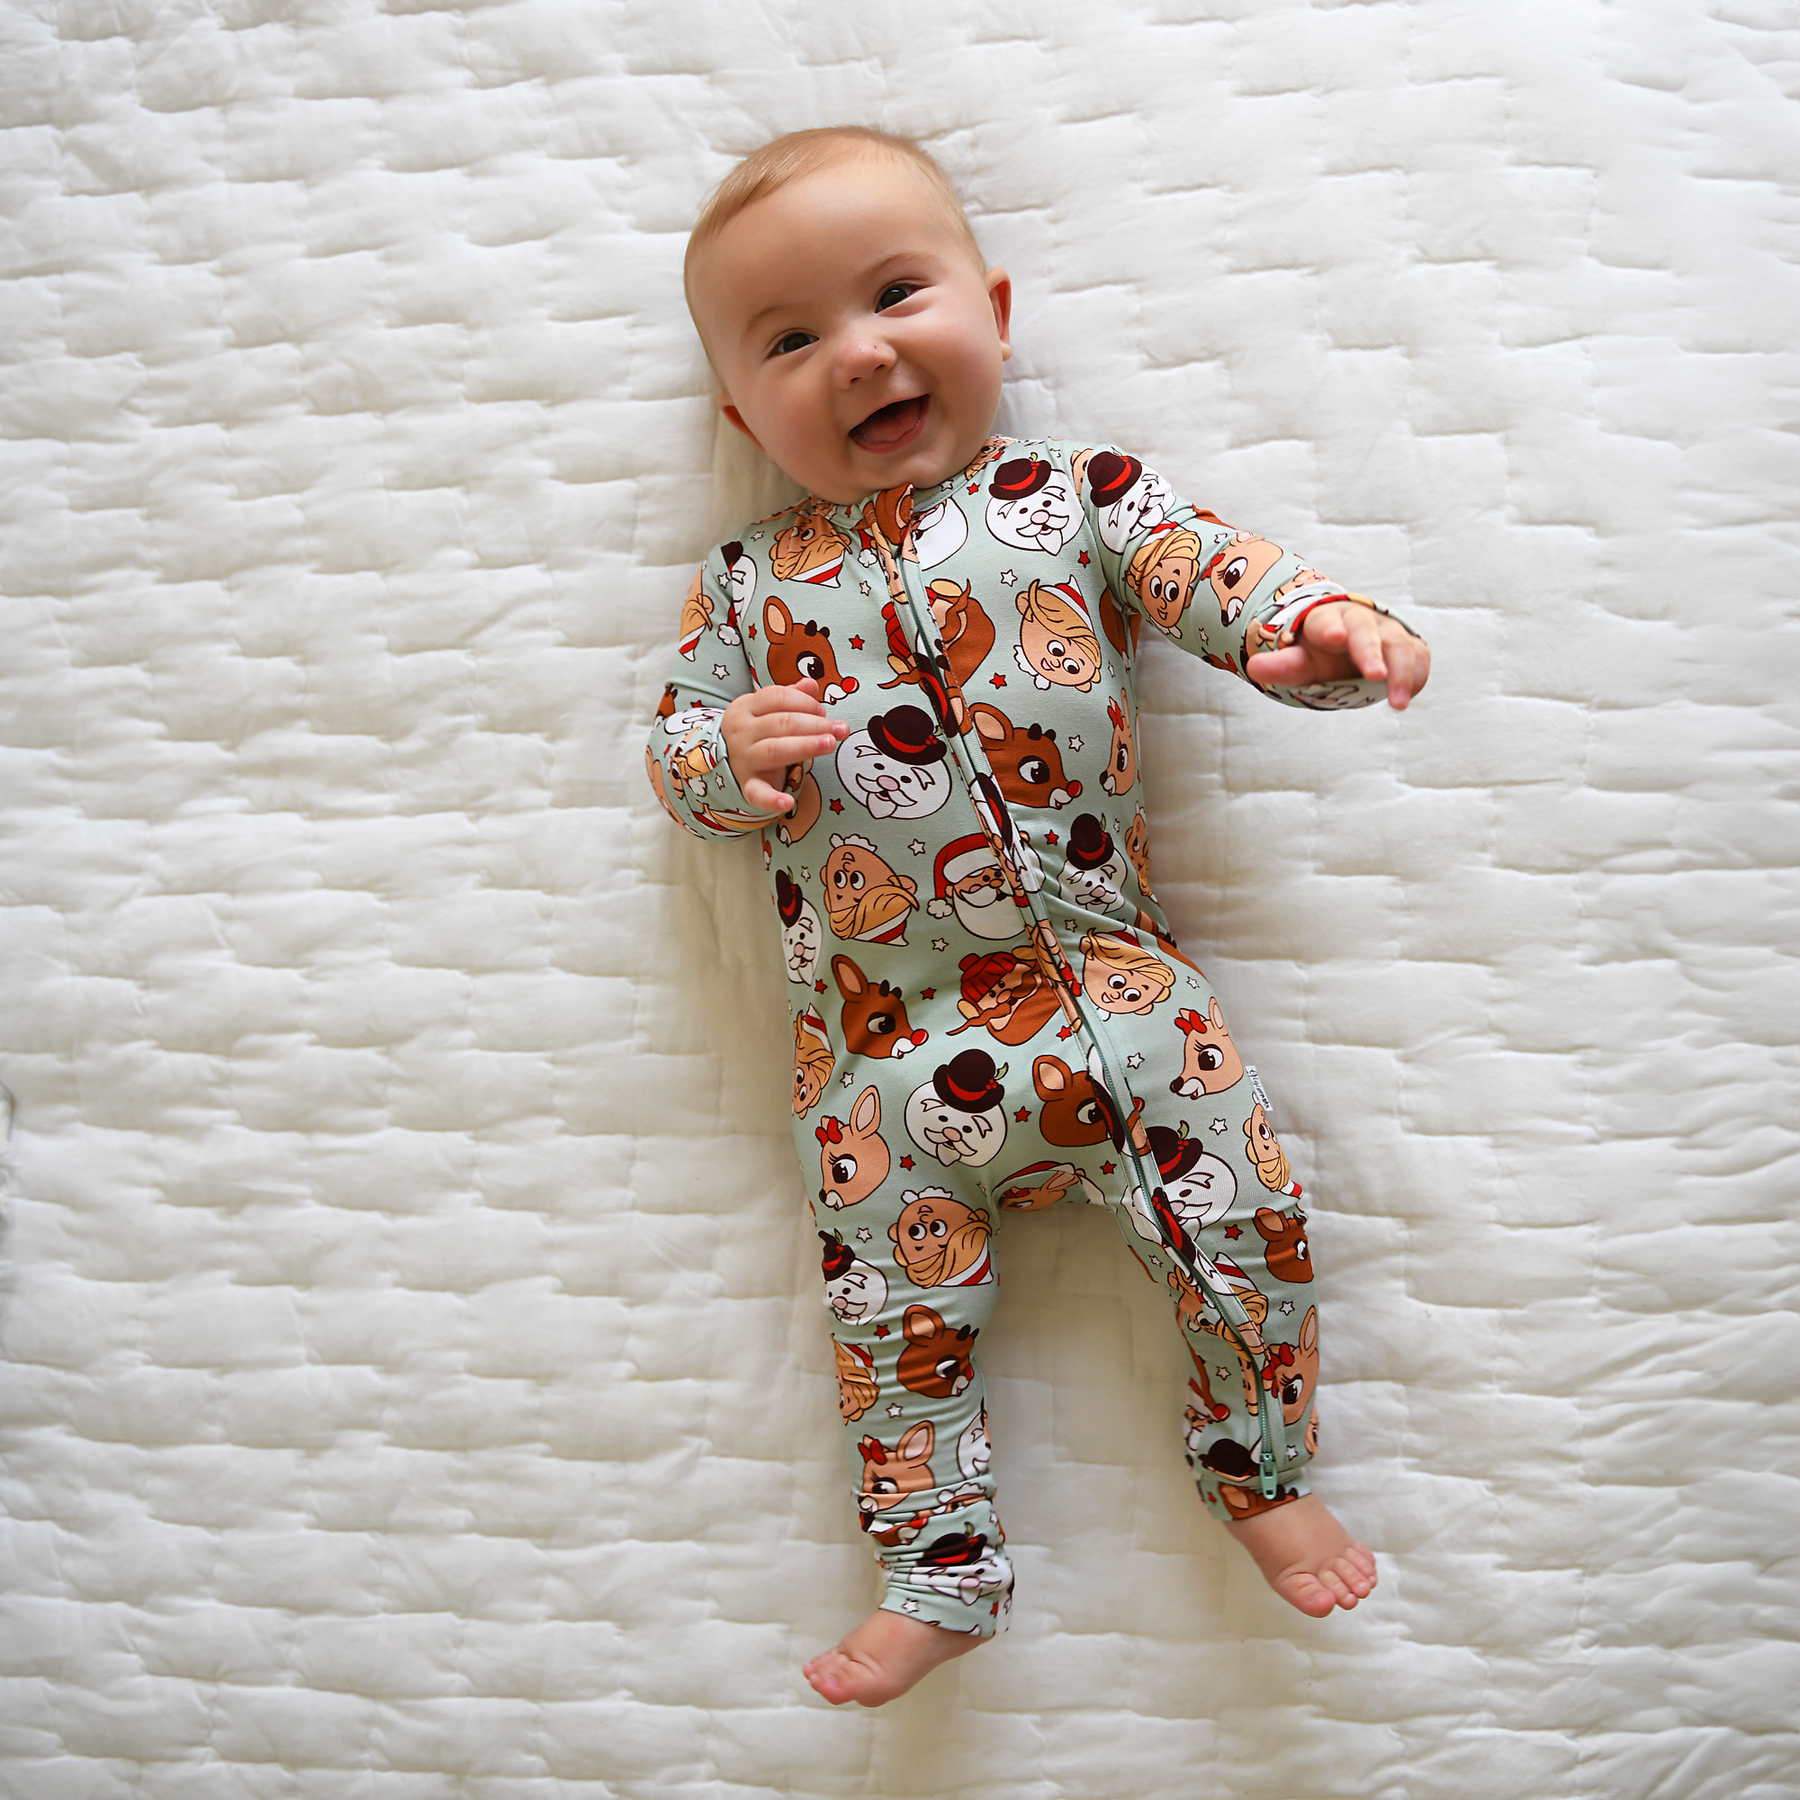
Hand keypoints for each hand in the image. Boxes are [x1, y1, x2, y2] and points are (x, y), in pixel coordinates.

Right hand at [721, 678, 850, 813]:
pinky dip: (772, 800)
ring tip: (829, 744)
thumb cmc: (756, 730)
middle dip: (814, 724)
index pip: (776, 697)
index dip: (803, 702)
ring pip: (774, 750)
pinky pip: (757, 794)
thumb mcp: (767, 708)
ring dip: (805, 746)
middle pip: (780, 723)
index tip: (823, 711)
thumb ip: (791, 696)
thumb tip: (811, 683)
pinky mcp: (747, 785)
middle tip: (840, 728)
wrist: (725, 759)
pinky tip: (788, 803)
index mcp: (746, 708)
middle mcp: (742, 732)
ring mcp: (744, 759)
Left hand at [1245, 599, 1430, 709]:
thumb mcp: (1301, 661)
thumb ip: (1282, 666)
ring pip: (1399, 645)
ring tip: (1398, 704)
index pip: (1325, 621)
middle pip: (1366, 630)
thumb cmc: (1321, 654)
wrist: (1352, 645)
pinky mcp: (1409, 645)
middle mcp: (1360, 621)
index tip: (1334, 636)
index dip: (1330, 627)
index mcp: (1326, 621)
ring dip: (1401, 673)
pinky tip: (1407, 695)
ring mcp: (1388, 631)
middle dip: (1371, 651)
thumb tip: (1253, 668)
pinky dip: (1416, 674)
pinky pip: (1418, 656)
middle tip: (1376, 676)